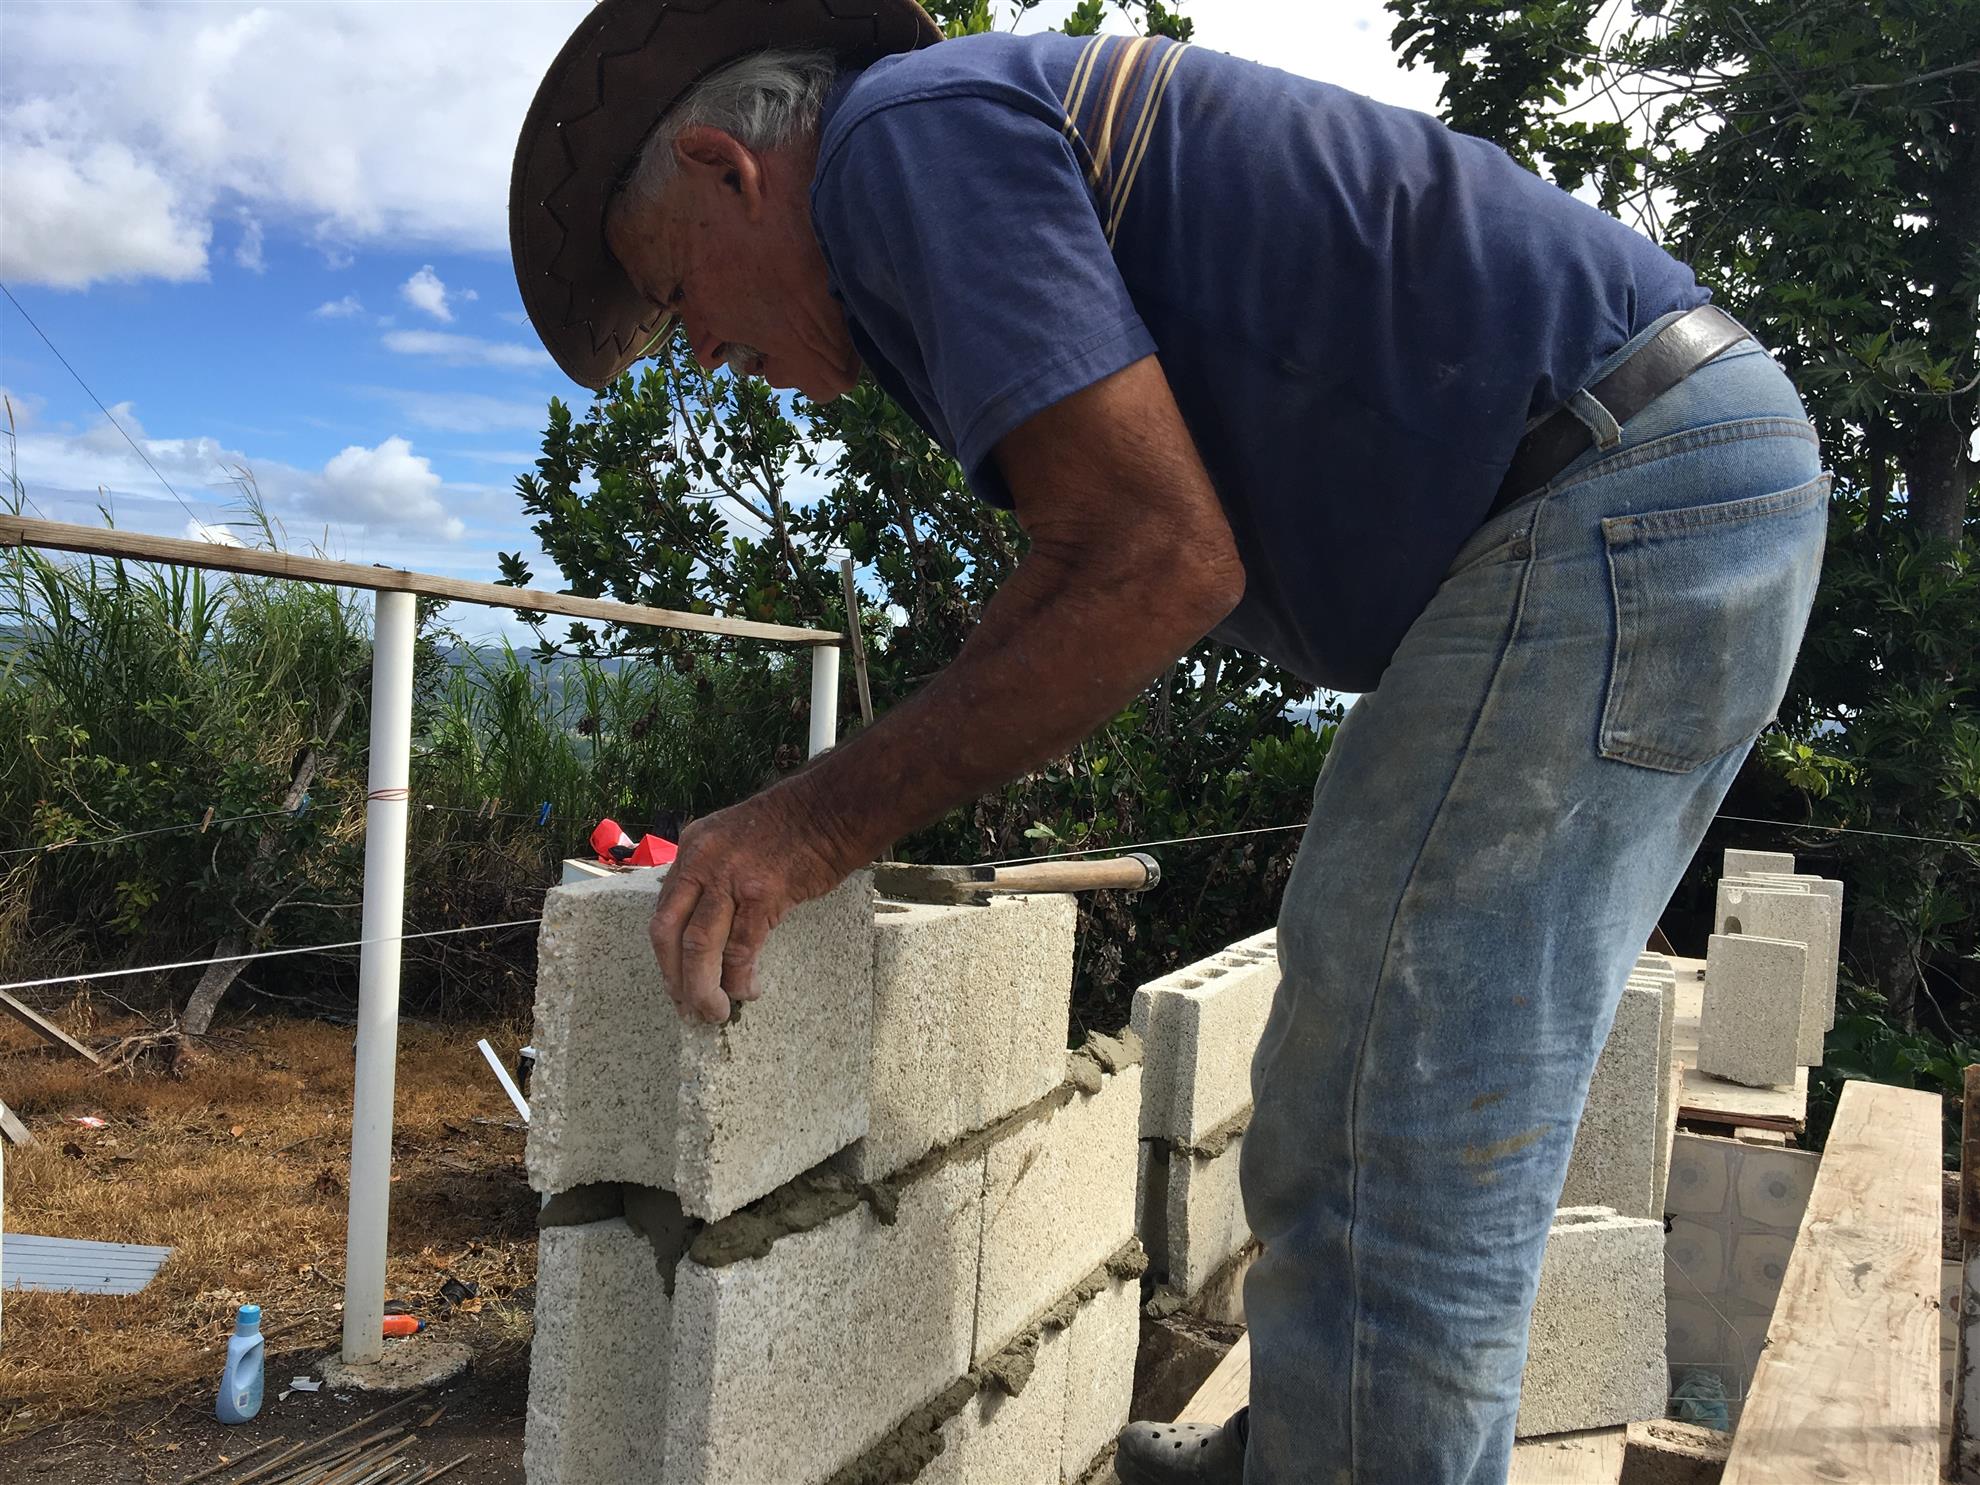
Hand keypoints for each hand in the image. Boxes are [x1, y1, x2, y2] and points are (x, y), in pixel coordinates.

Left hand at [648, 785, 855, 1023]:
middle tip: (687, 1007)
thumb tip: (707, 923)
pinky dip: (740, 978)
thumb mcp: (733, 840)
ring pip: (699, 947)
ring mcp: (730, 877)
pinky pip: (741, 949)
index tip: (676, 981)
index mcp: (692, 848)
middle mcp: (701, 861)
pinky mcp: (762, 894)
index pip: (663, 910)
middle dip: (675, 977)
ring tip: (714, 1012)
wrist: (831, 809)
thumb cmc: (792, 828)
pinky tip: (749, 991)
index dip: (666, 954)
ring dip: (702, 988)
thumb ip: (712, 875)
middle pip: (668, 932)